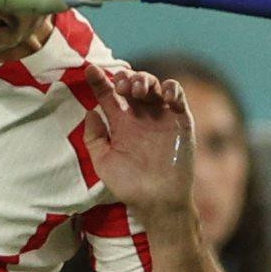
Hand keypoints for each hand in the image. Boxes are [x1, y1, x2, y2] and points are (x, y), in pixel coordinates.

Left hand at [82, 64, 195, 217]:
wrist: (158, 201)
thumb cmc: (130, 186)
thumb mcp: (104, 162)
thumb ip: (94, 138)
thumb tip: (89, 111)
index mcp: (120, 123)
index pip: (108, 96)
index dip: (99, 81)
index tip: (90, 70)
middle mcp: (140, 116)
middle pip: (133, 84)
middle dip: (126, 78)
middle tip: (122, 85)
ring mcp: (161, 116)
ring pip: (155, 85)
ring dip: (146, 80)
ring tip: (138, 90)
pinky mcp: (181, 120)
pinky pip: (178, 96)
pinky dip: (172, 89)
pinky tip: (164, 95)